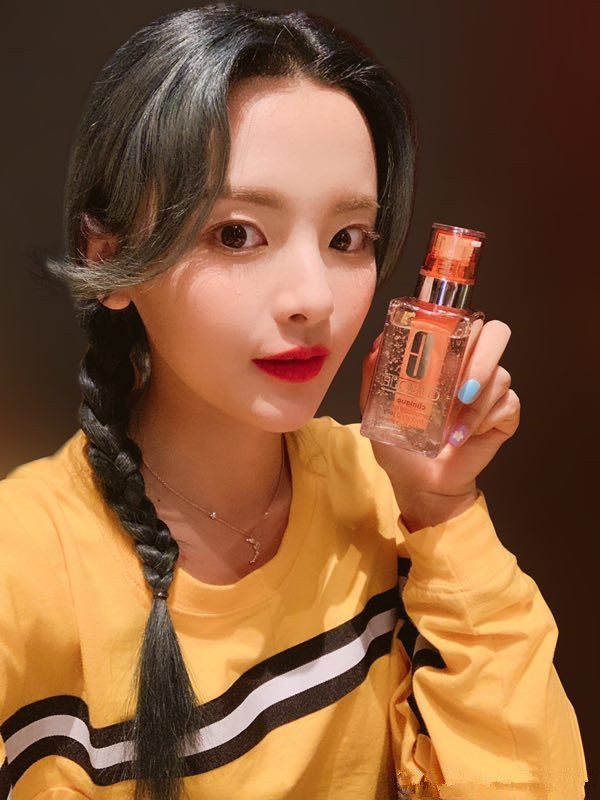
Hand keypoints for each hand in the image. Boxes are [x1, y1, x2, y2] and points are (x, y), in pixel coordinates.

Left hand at [359, 319, 518, 530]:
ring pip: (501, 374)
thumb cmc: (401, 444)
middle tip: (461, 387)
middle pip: (496, 334)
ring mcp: (492, 389)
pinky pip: (506, 404)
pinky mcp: (505, 414)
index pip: (464, 321)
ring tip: (450, 426)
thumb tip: (379, 341)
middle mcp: (473, 365)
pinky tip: (460, 437)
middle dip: (481, 357)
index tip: (442, 337)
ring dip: (474, 401)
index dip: (461, 321)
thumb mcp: (376, 407)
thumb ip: (374, 374)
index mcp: (447, 355)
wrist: (420, 482)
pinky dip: (482, 421)